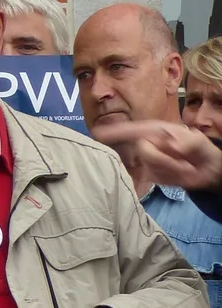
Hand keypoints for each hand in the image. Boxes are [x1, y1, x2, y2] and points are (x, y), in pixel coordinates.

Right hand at [97, 119, 221, 192]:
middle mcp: (149, 144)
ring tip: (185, 167)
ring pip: (149, 166)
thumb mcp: (199, 142)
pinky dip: (169, 178)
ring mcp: (147, 160)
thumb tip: (172, 147)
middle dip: (164, 159)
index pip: (133, 130)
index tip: (98, 134)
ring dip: (171, 169)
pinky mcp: (149, 175)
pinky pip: (152, 178)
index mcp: (157, 131)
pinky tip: (178, 175)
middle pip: (143, 150)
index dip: (116, 131)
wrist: (208, 171)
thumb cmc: (202, 150)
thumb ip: (188, 142)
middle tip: (184, 163)